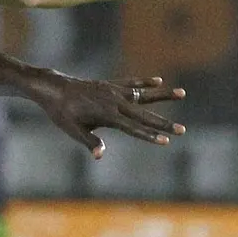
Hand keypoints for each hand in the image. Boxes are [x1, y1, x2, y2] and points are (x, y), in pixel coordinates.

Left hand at [32, 74, 184, 157]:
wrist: (54, 88)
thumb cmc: (62, 113)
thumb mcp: (73, 130)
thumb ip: (89, 141)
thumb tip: (100, 155)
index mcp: (107, 115)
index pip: (133, 128)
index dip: (150, 136)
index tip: (166, 141)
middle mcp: (115, 102)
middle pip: (144, 114)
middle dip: (163, 123)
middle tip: (182, 130)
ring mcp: (114, 91)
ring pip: (144, 94)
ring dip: (163, 95)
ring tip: (183, 93)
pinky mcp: (110, 85)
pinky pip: (131, 83)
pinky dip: (144, 82)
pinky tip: (158, 80)